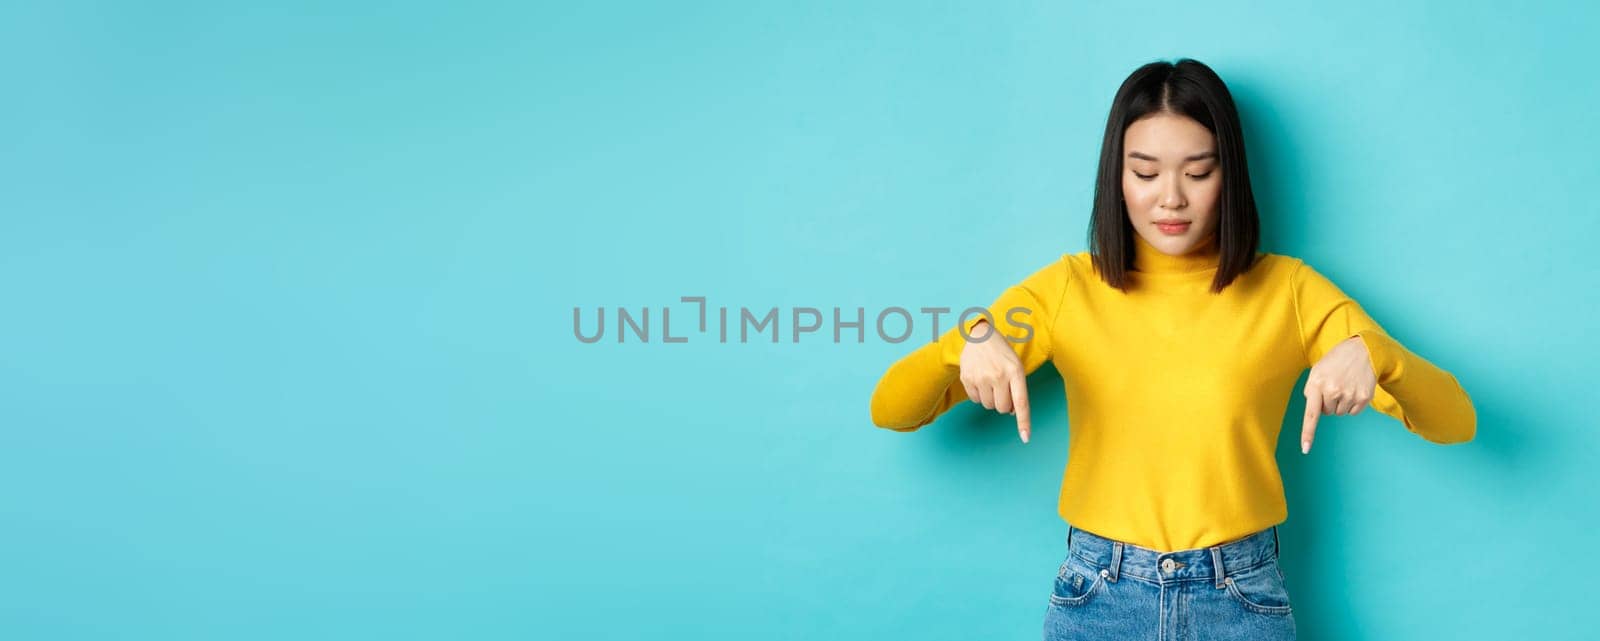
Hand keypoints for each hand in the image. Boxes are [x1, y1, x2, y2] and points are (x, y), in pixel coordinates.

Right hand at [958, 319, 1030, 443]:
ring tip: (991, 381)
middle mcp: (998, 375)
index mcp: (1015, 371)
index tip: (1025, 438)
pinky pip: (975, 400)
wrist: (980, 335)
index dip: (1024, 422)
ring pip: (988, 406)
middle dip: (1004, 403)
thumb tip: (1012, 412)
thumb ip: (1017, 389)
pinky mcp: (967, 378)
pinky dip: (979, 395)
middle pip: (1003, 408)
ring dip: (991, 399)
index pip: (1021, 402)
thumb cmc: (1002, 354)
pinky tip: (980, 380)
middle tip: (1002, 388)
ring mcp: (981, 377)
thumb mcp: (1016, 366)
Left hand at [1300, 335, 1377, 453]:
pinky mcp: (1364, 397)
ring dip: (1341, 403)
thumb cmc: (1336, 361)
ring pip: (1340, 413)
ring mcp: (1350, 395)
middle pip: (1327, 413)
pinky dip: (1353, 404)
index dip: (1308, 433)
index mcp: (1317, 384)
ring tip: (1345, 384)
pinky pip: (1353, 412)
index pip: (1311, 414)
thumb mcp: (1317, 371)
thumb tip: (1315, 411)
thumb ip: (1311, 390)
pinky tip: (1354, 388)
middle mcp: (1333, 391)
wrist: (1363, 350)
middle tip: (1335, 384)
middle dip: (1328, 402)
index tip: (1306, 449)